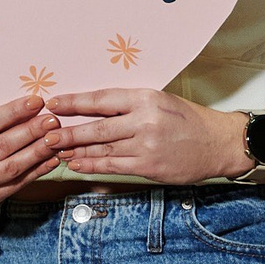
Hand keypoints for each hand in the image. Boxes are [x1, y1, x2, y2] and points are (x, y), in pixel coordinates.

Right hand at [0, 92, 64, 205]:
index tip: (36, 102)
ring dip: (38, 151)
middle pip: (2, 146)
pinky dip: (37, 171)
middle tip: (52, 120)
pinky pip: (17, 184)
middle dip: (31, 132)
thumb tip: (29, 107)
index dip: (13, 112)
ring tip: (56, 138)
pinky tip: (51, 158)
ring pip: (12, 167)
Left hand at [49, 87, 245, 182]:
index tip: (54, 103)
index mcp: (145, 98)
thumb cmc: (188, 121)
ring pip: (102, 148)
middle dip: (69, 130)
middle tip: (46, 132)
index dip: (75, 102)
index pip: (102, 99)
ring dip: (77, 150)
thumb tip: (94, 108)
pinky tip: (77, 164)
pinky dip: (92, 165)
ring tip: (56, 150)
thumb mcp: (161, 101)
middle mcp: (144, 120)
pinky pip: (113, 165)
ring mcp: (146, 144)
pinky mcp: (149, 165)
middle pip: (97, 126)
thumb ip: (130, 104)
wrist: (217, 143)